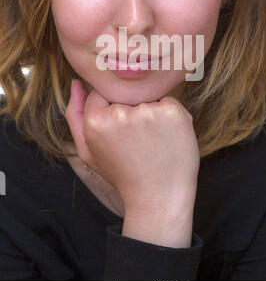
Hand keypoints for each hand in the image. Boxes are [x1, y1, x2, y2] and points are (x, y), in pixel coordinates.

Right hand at [65, 79, 199, 215]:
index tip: (120, 132)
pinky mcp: (173, 113)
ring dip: (150, 112)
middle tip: (136, 141)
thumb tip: (77, 82)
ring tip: (152, 141)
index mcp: (96, 121)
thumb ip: (75, 114)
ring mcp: (149, 112)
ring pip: (147, 97)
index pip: (101, 93)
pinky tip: (167, 137)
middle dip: (131, 110)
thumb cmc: (122, 173)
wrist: (159, 198)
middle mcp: (121, 113)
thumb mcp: (88, 150)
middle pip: (125, 93)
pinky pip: (168, 101)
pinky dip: (169, 115)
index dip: (112, 111)